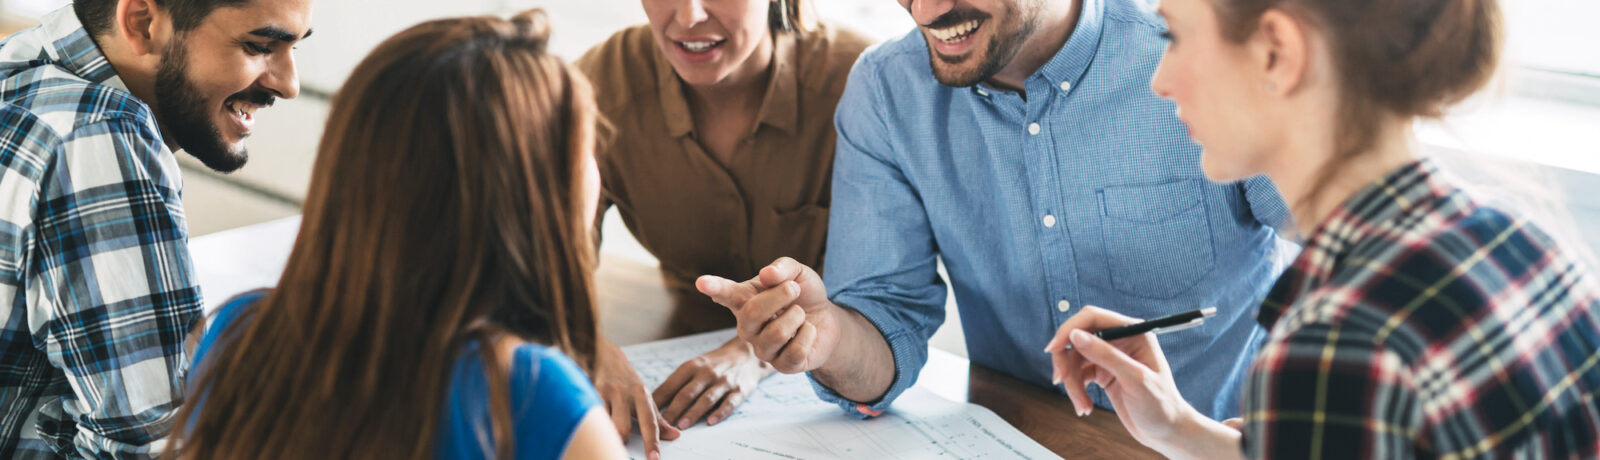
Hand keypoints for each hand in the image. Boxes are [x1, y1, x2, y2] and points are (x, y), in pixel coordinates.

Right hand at [593, 339, 679, 459]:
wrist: (604, 354)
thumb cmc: (626, 381)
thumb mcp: (644, 396)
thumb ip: (657, 418)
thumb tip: (674, 436)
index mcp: (642, 395)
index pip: (650, 423)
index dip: (652, 443)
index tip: (654, 459)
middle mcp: (625, 393)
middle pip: (623, 428)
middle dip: (622, 441)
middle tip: (622, 446)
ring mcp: (606, 392)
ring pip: (605, 423)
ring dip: (606, 434)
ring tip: (606, 434)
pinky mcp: (589, 390)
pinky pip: (590, 413)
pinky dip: (592, 422)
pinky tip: (592, 423)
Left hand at [652, 337, 775, 428]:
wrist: (746, 355)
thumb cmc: (713, 365)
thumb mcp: (694, 367)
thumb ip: (676, 384)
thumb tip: (652, 403)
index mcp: (691, 366)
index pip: (672, 384)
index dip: (659, 399)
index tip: (647, 411)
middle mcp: (707, 373)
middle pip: (687, 392)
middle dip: (674, 409)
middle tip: (662, 423)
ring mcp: (724, 382)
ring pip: (706, 399)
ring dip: (694, 412)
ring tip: (682, 425)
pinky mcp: (739, 390)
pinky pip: (729, 403)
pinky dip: (720, 412)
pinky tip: (711, 421)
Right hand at [696, 257, 840, 373]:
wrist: (827, 319)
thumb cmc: (804, 295)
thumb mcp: (798, 273)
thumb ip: (783, 268)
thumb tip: (766, 274)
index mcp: (745, 300)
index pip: (725, 294)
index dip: (714, 287)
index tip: (701, 282)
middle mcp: (748, 327)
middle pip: (752, 312)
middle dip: (779, 296)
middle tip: (794, 288)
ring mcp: (763, 349)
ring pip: (777, 333)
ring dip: (797, 317)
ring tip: (800, 314)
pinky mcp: (782, 366)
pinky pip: (796, 350)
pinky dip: (809, 334)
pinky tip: (807, 332)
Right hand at [1044, 306, 1198, 453]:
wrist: (1167, 432)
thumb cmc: (1161, 406)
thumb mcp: (1134, 379)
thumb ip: (1105, 355)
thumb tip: (1076, 336)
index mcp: (1134, 333)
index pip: (1093, 318)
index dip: (1069, 330)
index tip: (1054, 348)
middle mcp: (1121, 341)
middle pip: (1078, 338)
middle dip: (1067, 360)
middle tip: (1060, 379)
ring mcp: (1111, 357)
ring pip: (1075, 360)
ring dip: (1072, 383)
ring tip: (1082, 406)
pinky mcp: (1103, 373)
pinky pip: (1079, 375)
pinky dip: (1076, 391)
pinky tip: (1084, 407)